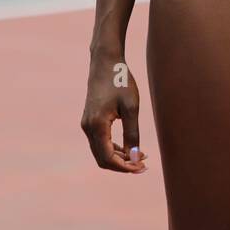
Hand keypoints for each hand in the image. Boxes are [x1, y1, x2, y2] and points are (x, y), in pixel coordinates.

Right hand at [81, 55, 147, 173]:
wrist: (106, 63)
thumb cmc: (120, 82)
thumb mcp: (131, 108)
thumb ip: (132, 134)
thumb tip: (135, 157)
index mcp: (97, 125)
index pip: (108, 158)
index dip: (125, 167)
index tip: (142, 167)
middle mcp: (88, 127)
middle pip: (102, 159)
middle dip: (122, 165)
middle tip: (143, 164)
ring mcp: (86, 124)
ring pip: (101, 152)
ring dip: (119, 157)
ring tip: (140, 156)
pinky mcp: (90, 120)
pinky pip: (100, 142)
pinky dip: (113, 148)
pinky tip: (129, 147)